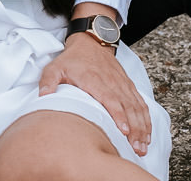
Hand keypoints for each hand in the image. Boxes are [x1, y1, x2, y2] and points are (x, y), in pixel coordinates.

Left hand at [38, 33, 151, 155]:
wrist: (91, 41)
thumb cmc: (73, 58)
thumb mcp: (55, 67)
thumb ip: (48, 81)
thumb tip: (43, 96)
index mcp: (95, 80)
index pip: (110, 99)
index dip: (118, 115)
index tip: (124, 131)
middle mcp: (112, 83)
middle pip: (128, 107)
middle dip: (135, 129)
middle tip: (137, 148)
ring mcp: (122, 84)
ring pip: (136, 107)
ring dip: (142, 127)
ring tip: (143, 146)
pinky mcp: (128, 85)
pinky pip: (140, 102)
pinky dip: (145, 118)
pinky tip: (147, 133)